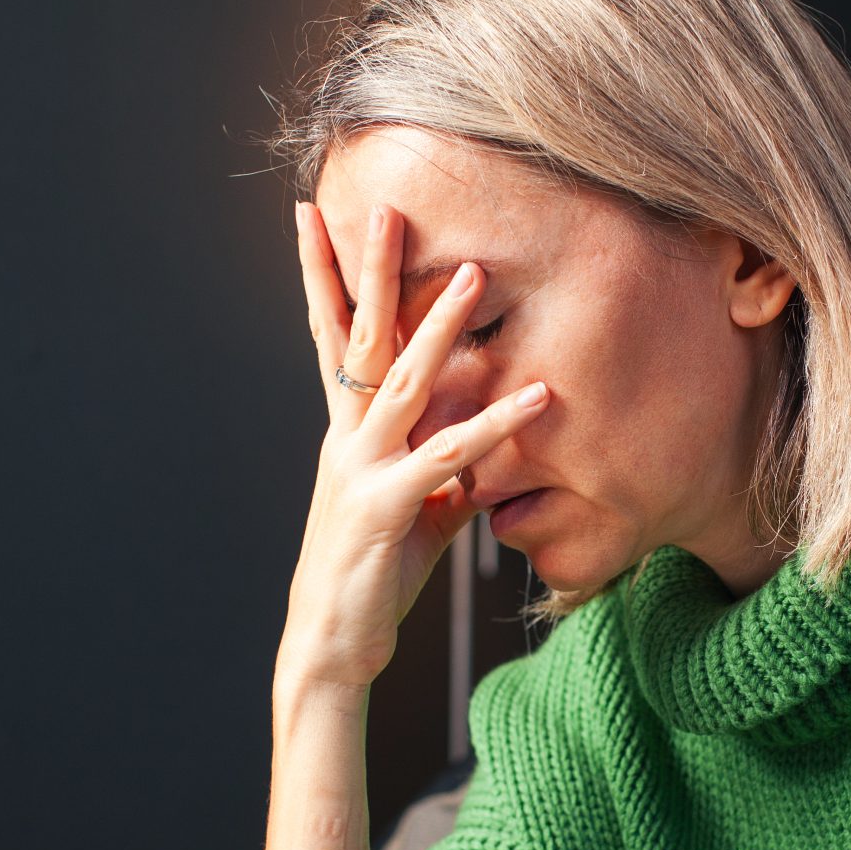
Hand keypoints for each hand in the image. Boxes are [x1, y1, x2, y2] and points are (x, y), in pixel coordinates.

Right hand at [276, 200, 548, 690]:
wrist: (331, 643)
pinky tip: (538, 395)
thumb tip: (475, 467)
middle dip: (371, 270)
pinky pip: (450, 456)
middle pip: (359, 338)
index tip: (313, 216)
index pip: (333, 337)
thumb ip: (443, 480)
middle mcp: (347, 437)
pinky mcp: (386, 505)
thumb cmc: (369, 576)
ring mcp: (361, 468)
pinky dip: (496, 424)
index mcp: (348, 431)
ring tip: (474, 274)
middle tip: (384, 206)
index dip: (323, 276)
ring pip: (402, 380)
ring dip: (440, 326)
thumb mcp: (414, 514)